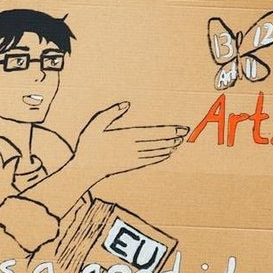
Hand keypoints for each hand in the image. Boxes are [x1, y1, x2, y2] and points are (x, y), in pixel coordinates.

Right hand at [72, 103, 187, 181]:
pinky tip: (168, 154)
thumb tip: (126, 104)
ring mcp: (133, 158)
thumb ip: (111, 113)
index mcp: (126, 136)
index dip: (169, 131)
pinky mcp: (132, 165)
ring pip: (157, 152)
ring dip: (170, 146)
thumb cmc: (88, 144)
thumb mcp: (95, 124)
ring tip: (180, 141)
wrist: (85, 168)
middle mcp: (133, 148)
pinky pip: (151, 160)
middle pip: (159, 142)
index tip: (181, 128)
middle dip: (174, 137)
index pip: (153, 133)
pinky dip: (161, 157)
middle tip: (187, 133)